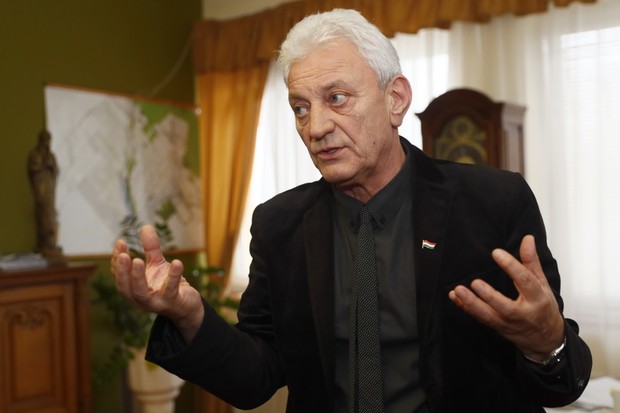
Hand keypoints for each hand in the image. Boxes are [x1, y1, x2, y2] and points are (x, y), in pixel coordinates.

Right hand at [111, 224, 203, 341]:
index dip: (117, 261)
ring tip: (137, 260)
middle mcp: (140, 299)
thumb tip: (146, 226)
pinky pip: (171, 290)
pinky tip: (178, 263)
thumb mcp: (157, 264)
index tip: (121, 243)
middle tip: (123, 255)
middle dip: (122, 271)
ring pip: (141, 294)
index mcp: (132, 289)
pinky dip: (173, 277)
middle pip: (125, 287)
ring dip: (138, 277)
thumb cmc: (166, 284)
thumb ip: (151, 248)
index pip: (120, 276)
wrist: (186, 305)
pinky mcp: (173, 302)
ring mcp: (156, 303)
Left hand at [448, 235, 564, 360]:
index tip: (497, 252)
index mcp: (537, 298)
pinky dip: (466, 308)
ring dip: (471, 304)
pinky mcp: (497, 327)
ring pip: (488, 316)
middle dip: (489, 296)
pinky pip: (480, 318)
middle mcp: (522, 313)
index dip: (512, 266)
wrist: (545, 339)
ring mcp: (508, 322)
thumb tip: (528, 239)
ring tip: (458, 290)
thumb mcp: (542, 284)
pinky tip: (455, 297)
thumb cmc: (543, 308)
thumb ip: (532, 261)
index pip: (525, 281)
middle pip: (505, 306)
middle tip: (475, 282)